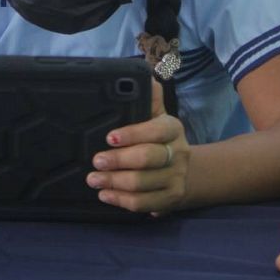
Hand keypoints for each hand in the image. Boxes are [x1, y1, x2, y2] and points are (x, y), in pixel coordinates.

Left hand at [87, 82, 189, 214]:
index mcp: (173, 128)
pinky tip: (106, 195)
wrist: (186, 170)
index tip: (109, 137)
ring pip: (143, 183)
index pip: (155, 130)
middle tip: (96, 162)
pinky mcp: (171, 198)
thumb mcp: (157, 116)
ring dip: (115, 183)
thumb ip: (149, 98)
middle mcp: (179, 152)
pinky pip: (144, 202)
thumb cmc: (160, 139)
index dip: (132, 134)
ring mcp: (177, 177)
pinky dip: (123, 200)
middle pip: (147, 158)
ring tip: (94, 180)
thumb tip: (145, 77)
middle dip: (119, 161)